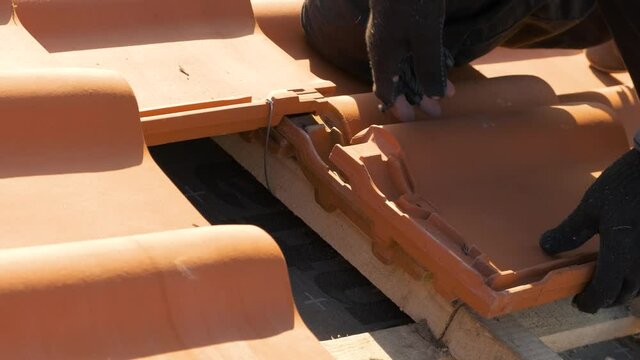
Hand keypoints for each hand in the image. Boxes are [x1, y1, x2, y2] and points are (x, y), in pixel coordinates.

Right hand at [366, 0, 454, 121]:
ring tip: (447, 93)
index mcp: (383, 54)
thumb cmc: (412, 0)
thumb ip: (429, 67)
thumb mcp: (425, 36)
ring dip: (426, 81)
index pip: (385, 90)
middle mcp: (384, 47)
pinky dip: (427, 62)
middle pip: (397, 80)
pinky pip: (413, 50)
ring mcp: (393, 33)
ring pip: (406, 65)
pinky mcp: (404, 22)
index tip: (412, 120)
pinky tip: (442, 64)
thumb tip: (435, 95)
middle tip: (436, 112)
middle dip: (418, 97)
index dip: (397, 107)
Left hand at [540, 148, 639, 312]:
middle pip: (624, 293)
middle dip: (605, 298)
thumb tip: (547, 246)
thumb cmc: (625, 184)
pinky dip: (633, 277)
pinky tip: (622, 266)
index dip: (591, 301)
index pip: (605, 290)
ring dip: (621, 289)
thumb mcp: (591, 206)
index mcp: (622, 252)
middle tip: (588, 294)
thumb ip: (570, 231)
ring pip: (639, 286)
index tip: (578, 302)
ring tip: (603, 283)